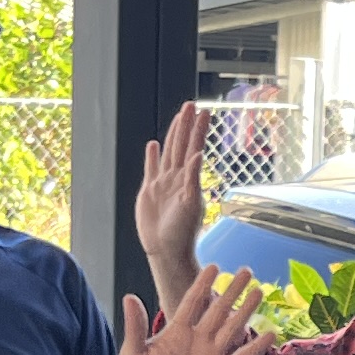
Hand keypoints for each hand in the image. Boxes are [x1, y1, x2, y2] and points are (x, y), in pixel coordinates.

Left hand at [118, 265, 274, 354]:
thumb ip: (136, 328)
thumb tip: (129, 297)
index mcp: (177, 331)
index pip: (193, 301)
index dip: (203, 284)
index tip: (214, 266)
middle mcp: (198, 338)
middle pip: (219, 309)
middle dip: (232, 290)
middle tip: (247, 270)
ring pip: (233, 328)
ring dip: (246, 311)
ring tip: (259, 292)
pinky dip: (256, 347)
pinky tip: (271, 334)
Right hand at [134, 101, 208, 275]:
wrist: (165, 250)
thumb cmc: (182, 232)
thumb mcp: (190, 204)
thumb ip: (193, 179)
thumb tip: (199, 154)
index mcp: (188, 179)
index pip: (194, 147)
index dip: (198, 129)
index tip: (204, 111)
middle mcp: (177, 177)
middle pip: (181, 145)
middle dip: (186, 125)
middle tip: (191, 105)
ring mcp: (163, 183)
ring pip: (169, 153)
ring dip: (173, 135)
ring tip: (178, 118)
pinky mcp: (150, 191)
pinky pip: (151, 168)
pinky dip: (153, 156)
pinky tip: (154, 145)